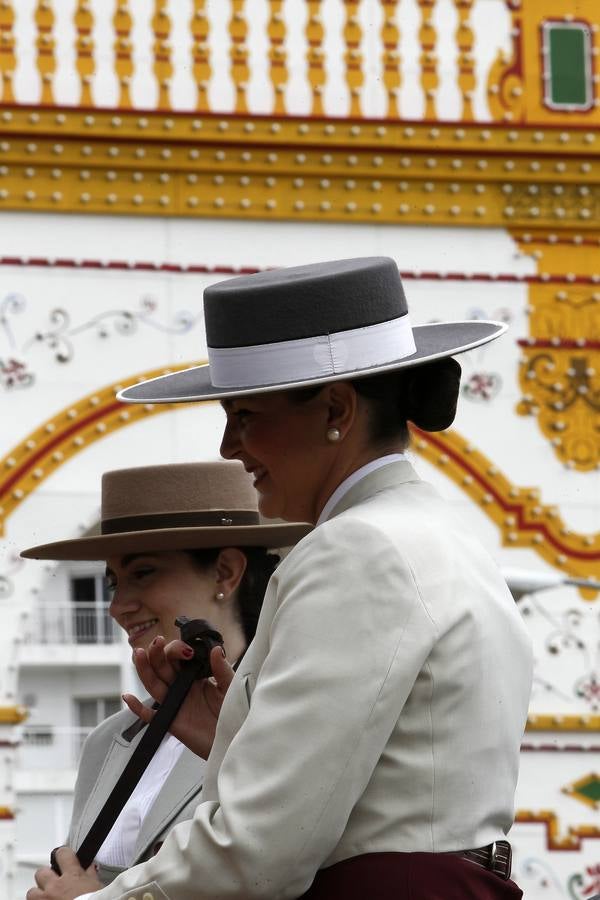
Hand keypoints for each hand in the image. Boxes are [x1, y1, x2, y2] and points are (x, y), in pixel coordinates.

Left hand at [27, 847, 101, 898]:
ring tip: (46, 899)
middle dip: (46, 877)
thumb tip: (89, 868)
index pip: (62, 853)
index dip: (62, 855)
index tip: (63, 857)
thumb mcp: (97, 886)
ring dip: (38, 895)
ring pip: (31, 892)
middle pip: (41, 872)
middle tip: (53, 883)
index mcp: (72, 876)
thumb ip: (90, 875)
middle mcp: (56, 886)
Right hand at [123, 637, 234, 758]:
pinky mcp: (171, 722)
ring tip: (138, 653)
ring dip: (144, 669)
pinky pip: (150, 715)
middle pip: (162, 667)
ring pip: (153, 684)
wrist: (233, 737)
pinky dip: (137, 707)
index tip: (187, 651)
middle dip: (158, 653)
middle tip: (157, 642)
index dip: (178, 650)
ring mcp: (174, 703)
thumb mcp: (231, 686)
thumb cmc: (233, 711)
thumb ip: (223, 669)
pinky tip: (127, 697)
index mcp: (194, 676)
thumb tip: (216, 649)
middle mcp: (181, 687)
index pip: (179, 658)